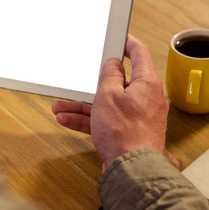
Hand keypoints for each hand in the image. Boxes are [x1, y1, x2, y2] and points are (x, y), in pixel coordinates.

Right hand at [52, 35, 167, 167]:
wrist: (131, 170)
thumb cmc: (125, 133)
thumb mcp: (109, 95)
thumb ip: (110, 76)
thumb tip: (113, 65)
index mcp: (147, 83)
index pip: (140, 54)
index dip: (127, 44)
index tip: (118, 39)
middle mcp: (146, 99)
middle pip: (118, 83)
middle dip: (93, 84)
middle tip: (82, 78)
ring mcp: (137, 117)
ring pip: (107, 105)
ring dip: (83, 105)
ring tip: (60, 107)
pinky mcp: (128, 133)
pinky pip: (105, 121)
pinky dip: (87, 120)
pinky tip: (67, 120)